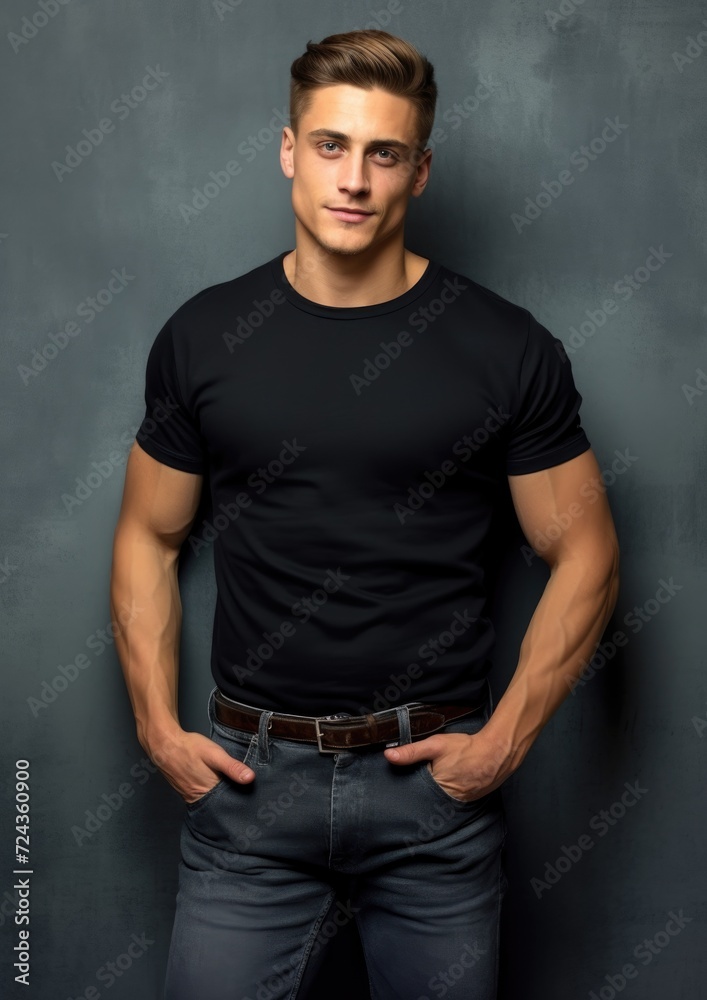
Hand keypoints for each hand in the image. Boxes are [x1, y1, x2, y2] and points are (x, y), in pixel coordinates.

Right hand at [143, 726, 255, 803]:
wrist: (164, 744)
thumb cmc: (189, 748)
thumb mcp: (214, 754)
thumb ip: (232, 767)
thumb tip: (250, 779)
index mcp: (208, 792)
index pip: (230, 803)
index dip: (242, 799)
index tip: (253, 796)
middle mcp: (199, 798)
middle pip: (221, 804)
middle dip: (232, 798)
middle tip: (245, 791)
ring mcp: (191, 796)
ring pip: (211, 800)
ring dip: (221, 795)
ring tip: (233, 788)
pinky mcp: (186, 791)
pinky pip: (202, 795)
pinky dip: (210, 791)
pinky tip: (216, 784)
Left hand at [383, 730, 516, 801]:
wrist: (497, 753)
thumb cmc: (466, 748)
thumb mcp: (435, 745)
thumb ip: (412, 751)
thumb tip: (389, 756)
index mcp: (436, 789)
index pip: (414, 795)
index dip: (406, 791)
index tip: (397, 790)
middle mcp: (447, 801)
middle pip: (426, 801)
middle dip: (419, 796)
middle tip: (410, 789)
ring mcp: (459, 803)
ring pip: (439, 802)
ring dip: (433, 796)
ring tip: (428, 789)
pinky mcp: (468, 800)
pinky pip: (452, 801)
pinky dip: (446, 795)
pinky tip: (446, 786)